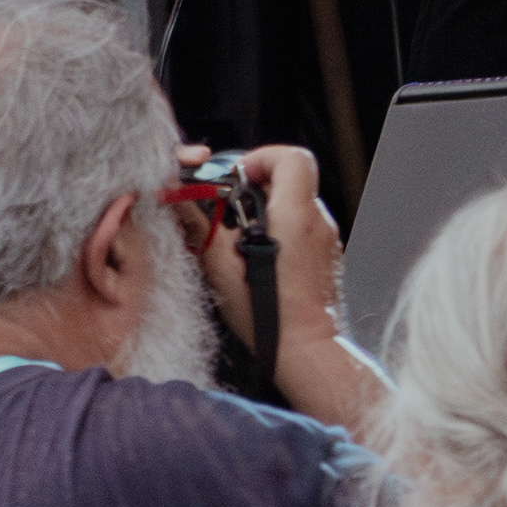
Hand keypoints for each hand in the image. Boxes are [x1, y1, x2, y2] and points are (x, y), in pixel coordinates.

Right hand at [185, 144, 376, 431]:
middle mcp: (317, 220)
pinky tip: (259, 261)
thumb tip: (179, 201)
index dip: (262, 158)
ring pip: (296, 205)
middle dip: (256, 189)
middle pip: (291, 180)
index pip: (291, 157)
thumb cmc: (269, 314)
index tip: (237, 178)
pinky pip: (303, 229)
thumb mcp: (223, 269)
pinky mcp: (327, 256)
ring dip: (267, 214)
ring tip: (239, 244)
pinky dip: (281, 233)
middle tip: (230, 213)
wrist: (307, 348)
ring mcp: (326, 238)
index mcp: (295, 214)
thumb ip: (203, 228)